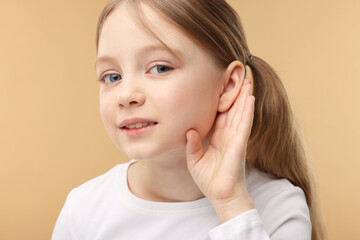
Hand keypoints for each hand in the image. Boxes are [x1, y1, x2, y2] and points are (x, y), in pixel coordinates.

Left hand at [185, 78, 254, 221]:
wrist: (221, 196)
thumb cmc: (209, 181)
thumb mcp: (195, 161)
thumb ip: (192, 145)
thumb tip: (189, 130)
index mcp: (217, 138)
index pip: (220, 115)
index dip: (220, 101)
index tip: (220, 86)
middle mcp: (228, 136)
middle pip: (232, 110)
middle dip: (235, 93)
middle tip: (237, 76)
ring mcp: (235, 139)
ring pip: (240, 113)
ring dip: (243, 97)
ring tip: (246, 80)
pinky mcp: (239, 144)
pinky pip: (244, 124)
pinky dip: (247, 111)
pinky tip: (250, 98)